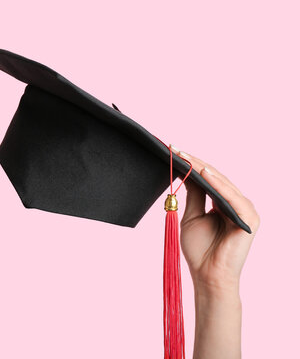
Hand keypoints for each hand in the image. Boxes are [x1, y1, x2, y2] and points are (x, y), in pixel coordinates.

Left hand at [174, 149, 259, 293]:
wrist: (207, 275)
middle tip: (177, 150)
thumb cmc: (199, 250)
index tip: (175, 153)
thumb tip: (187, 173)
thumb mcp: (191, 216)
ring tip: (187, 157)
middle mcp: (236, 204)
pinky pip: (232, 197)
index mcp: (223, 203)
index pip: (209, 180)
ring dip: (205, 169)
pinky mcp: (249, 219)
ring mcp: (244, 210)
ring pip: (223, 184)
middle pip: (216, 178)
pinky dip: (219, 185)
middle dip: (196, 164)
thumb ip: (194, 196)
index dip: (193, 166)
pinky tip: (205, 173)